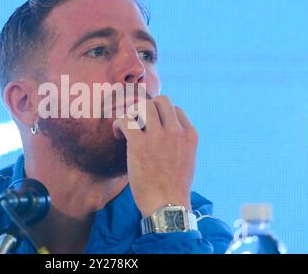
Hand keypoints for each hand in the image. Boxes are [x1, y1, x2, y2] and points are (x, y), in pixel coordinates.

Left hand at [112, 95, 197, 216]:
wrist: (167, 206)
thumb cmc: (174, 187)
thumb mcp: (187, 159)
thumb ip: (179, 142)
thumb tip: (164, 130)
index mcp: (190, 134)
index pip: (175, 109)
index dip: (161, 114)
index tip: (152, 125)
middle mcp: (175, 131)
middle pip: (160, 101)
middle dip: (147, 108)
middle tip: (139, 122)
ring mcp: (158, 136)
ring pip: (143, 106)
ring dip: (133, 114)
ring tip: (128, 128)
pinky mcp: (139, 143)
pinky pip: (126, 120)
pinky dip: (118, 124)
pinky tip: (118, 136)